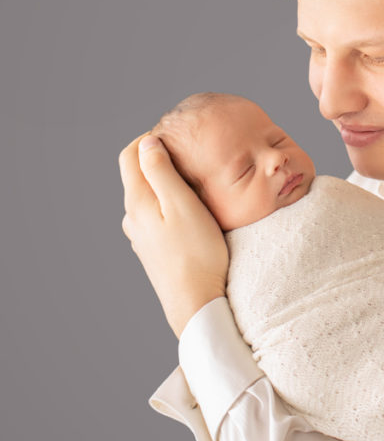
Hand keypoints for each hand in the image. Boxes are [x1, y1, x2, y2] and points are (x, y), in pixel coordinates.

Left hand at [119, 133, 228, 337]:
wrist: (196, 304)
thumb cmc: (197, 254)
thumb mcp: (183, 205)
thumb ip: (162, 172)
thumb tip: (147, 143)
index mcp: (137, 201)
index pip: (130, 155)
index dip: (149, 139)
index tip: (177, 136)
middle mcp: (132, 218)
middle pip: (138, 175)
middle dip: (159, 160)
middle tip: (190, 155)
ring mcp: (141, 237)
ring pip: (148, 198)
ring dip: (166, 185)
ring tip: (195, 184)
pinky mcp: (153, 251)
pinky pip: (156, 218)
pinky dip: (169, 206)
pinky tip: (191, 214)